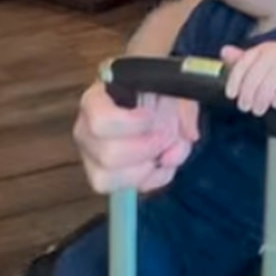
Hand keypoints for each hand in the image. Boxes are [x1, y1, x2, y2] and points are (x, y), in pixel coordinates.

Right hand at [73, 80, 199, 193]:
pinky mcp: (110, 178)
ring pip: (108, 179)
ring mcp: (93, 158)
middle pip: (108, 155)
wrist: (156, 101)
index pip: (100, 122)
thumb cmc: (156, 91)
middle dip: (148, 149)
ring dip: (149, 168)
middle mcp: (86, 132)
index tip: (151, 116)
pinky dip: (156, 178)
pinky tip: (165, 161)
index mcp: (95, 101)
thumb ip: (183, 106)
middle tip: (168, 134)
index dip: (131, 124)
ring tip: (168, 150)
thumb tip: (189, 135)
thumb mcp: (173, 86)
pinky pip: (128, 189)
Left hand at [220, 42, 275, 115]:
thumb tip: (224, 51)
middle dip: (248, 93)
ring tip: (258, 111)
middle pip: (257, 73)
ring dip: (262, 98)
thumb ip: (241, 62)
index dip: (235, 79)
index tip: (231, 95)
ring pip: (272, 81)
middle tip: (245, 108)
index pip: (244, 62)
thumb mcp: (260, 68)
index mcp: (263, 49)